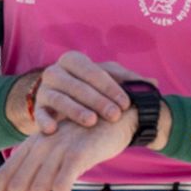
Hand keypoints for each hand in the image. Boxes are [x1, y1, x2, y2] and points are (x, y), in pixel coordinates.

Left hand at [0, 117, 135, 190]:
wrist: (119, 115)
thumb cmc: (89, 138)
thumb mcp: (60, 150)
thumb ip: (43, 168)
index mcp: (32, 146)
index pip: (3, 174)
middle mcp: (40, 145)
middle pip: (16, 187)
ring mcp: (58, 148)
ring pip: (38, 190)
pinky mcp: (78, 154)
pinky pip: (60, 187)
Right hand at [26, 53, 149, 133]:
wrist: (60, 104)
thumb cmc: (91, 90)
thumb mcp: (108, 81)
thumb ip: (129, 81)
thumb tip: (154, 84)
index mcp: (74, 60)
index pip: (93, 71)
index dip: (110, 87)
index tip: (126, 103)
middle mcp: (55, 71)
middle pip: (77, 85)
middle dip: (97, 100)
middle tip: (114, 116)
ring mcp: (44, 90)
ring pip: (59, 99)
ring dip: (75, 110)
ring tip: (91, 121)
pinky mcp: (37, 108)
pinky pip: (39, 114)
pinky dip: (44, 121)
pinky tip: (54, 130)